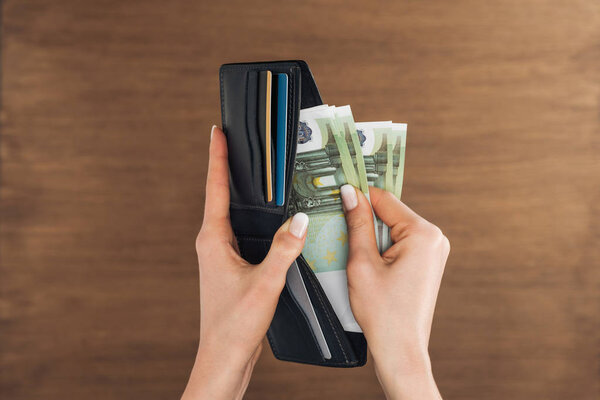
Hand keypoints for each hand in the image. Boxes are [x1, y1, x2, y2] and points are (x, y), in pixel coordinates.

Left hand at [182, 126, 308, 399]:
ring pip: (231, 215)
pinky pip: (242, 233)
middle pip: (220, 196)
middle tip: (236, 142)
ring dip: (241, 193)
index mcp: (213, 240)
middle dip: (228, 167)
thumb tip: (301, 220)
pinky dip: (253, 219)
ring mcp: (220, 255)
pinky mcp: (230, 266)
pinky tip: (269, 220)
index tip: (217, 132)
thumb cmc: (235, 324)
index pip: (215, 188)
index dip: (217, 157)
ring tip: (253, 172)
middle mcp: (213, 243)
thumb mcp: (265, 282)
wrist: (224, 357)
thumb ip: (284, 249)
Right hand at [340, 184, 449, 399]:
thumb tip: (351, 194)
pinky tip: (367, 263)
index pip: (385, 199)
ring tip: (356, 256)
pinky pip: (400, 243)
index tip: (339, 192)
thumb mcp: (362, 263)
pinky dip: (381, 248)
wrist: (400, 350)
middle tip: (342, 232)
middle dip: (365, 220)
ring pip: (393, 228)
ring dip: (371, 236)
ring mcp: (434, 252)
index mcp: (423, 234)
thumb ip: (357, 223)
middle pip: (390, 213)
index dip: (359, 196)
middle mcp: (435, 239)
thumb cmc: (384, 313)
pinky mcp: (427, 263)